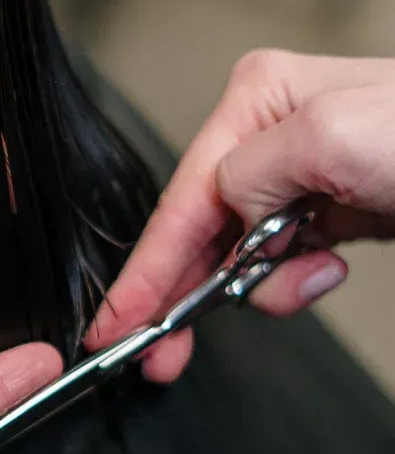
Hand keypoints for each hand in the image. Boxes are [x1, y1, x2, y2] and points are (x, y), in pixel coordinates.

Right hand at [90, 50, 394, 381]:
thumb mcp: (331, 137)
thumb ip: (253, 174)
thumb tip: (230, 213)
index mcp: (260, 99)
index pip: (183, 197)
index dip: (146, 269)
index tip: (118, 323)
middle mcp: (273, 132)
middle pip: (202, 228)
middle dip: (184, 290)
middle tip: (160, 354)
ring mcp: (305, 173)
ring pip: (242, 252)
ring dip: (260, 284)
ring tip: (302, 282)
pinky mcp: (335, 209)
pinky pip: (284, 260)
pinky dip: (293, 280)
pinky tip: (322, 272)